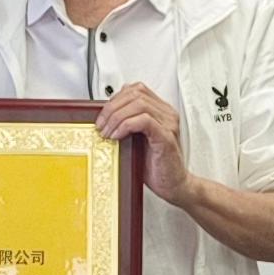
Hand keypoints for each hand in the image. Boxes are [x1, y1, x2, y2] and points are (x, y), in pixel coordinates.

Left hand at [98, 82, 190, 203]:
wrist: (172, 185)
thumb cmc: (155, 165)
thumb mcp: (136, 140)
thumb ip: (127, 124)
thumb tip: (104, 117)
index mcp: (160, 111)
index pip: (136, 89)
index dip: (116, 98)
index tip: (103, 115)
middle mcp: (166, 114)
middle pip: (135, 94)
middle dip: (112, 108)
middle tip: (100, 125)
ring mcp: (168, 124)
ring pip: (138, 104)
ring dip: (116, 117)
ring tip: (106, 132)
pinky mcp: (166, 137)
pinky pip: (144, 120)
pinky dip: (126, 125)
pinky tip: (117, 136)